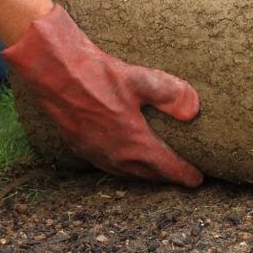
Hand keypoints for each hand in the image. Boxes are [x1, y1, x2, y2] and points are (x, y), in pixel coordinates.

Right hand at [2, 5, 203, 186]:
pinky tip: (124, 158)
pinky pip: (108, 165)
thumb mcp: (141, 79)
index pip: (167, 167)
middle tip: (181, 176)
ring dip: (144, 174)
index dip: (185, 175)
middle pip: (148, 175)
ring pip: (127, 173)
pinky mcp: (80, 147)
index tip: (198, 179)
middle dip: (166, 177)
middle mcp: (115, 155)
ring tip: (156, 170)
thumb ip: (171, 94)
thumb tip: (194, 110)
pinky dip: (123, 167)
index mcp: (134, 143)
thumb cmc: (97, 75)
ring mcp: (96, 153)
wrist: (54, 73)